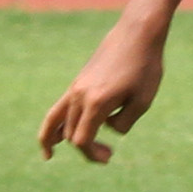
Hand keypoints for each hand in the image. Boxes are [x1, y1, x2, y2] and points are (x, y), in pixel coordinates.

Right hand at [39, 23, 166, 163]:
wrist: (136, 34)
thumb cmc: (144, 67)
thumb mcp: (142, 101)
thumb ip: (123, 123)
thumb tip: (105, 127)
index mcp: (96, 102)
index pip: (82, 140)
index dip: (92, 154)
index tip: (109, 157)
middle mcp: (80, 95)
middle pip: (71, 133)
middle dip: (86, 149)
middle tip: (108, 154)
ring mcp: (76, 87)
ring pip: (55, 119)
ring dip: (52, 138)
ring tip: (47, 155)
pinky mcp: (78, 81)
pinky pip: (58, 106)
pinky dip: (54, 122)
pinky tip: (55, 133)